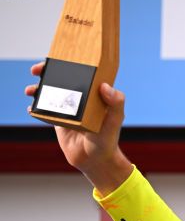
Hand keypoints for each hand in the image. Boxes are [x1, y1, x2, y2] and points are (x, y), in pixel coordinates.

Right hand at [26, 61, 131, 194]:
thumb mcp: (114, 120)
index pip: (81, 73)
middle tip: (36, 70)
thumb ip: (115, 103)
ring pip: (50, 94)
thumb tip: (106, 87)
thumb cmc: (108, 139)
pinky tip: (32, 109)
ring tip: (31, 91)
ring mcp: (69, 110)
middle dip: (47, 73)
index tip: (56, 60)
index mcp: (94, 94)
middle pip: (62, 80)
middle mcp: (81, 99)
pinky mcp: (59, 122)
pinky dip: (37, 108)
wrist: (95, 160)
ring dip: (38, 90)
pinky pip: (45, 112)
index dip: (69, 64)